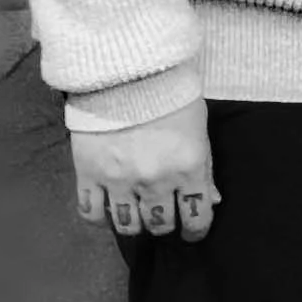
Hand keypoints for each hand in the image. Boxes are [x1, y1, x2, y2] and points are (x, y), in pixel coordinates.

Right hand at [71, 98, 218, 242]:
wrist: (126, 69)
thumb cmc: (170, 96)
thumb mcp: (198, 129)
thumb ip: (204, 168)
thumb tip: (212, 200)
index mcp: (188, 168)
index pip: (197, 218)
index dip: (196, 230)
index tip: (192, 231)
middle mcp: (156, 180)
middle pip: (160, 225)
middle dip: (164, 224)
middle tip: (161, 215)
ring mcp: (120, 179)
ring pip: (127, 225)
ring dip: (134, 224)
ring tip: (135, 213)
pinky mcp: (89, 173)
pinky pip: (90, 212)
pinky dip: (99, 218)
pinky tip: (106, 211)